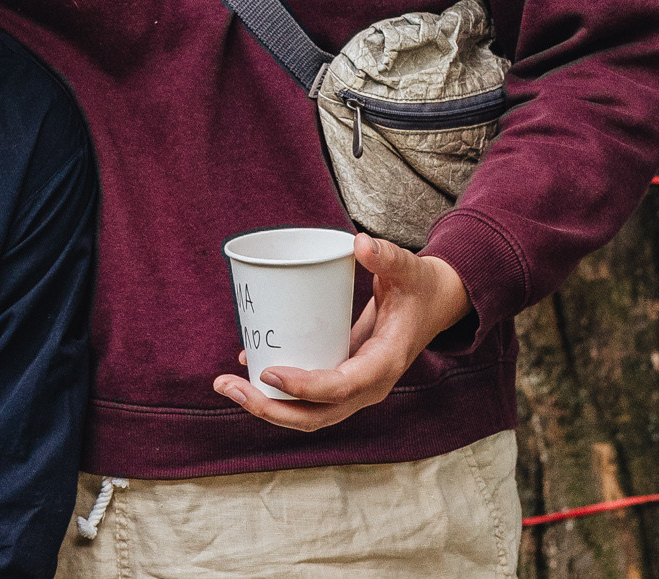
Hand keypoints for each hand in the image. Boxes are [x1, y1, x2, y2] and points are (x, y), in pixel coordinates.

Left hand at [214, 234, 471, 430]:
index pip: (341, 388)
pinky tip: (245, 365)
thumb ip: (388, 257)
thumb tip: (360, 243)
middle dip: (268, 408)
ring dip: (265, 405)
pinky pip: (307, 396)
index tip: (267, 372)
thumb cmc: (419, 287)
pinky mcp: (342, 379)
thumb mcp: (409, 270)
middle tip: (225, 385)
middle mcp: (368, 387)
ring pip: (308, 413)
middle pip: (316, 415)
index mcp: (384, 365)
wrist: (434, 304)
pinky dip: (275, 390)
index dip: (304, 387)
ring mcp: (354, 388)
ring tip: (224, 384)